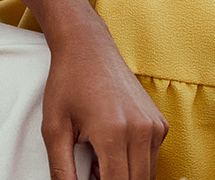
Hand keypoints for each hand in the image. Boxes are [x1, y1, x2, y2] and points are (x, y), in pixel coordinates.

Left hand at [42, 21, 165, 179]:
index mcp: (113, 133)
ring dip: (124, 176)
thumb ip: (61, 170)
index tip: (90, 179)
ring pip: (146, 175)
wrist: (87, 47)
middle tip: (90, 171)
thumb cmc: (68, 83)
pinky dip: (133, 164)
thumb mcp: (54, 129)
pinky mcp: (160, 124)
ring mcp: (154, 126)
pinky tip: (110, 149)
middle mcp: (141, 130)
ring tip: (98, 159)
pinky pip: (151, 158)